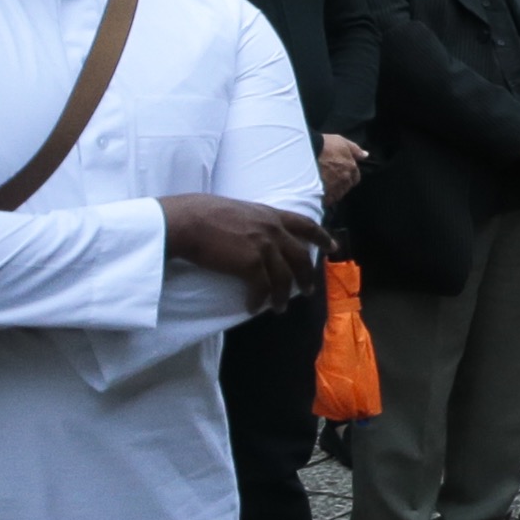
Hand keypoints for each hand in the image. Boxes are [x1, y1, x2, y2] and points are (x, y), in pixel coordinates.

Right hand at [161, 194, 321, 311]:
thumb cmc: (202, 214)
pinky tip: (253, 308)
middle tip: (308, 291)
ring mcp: (264, 247)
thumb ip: (252, 221)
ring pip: (284, 278)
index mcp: (269, 214)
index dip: (320, 236)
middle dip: (306, 276)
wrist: (187, 222)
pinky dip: (259, 301)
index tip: (332, 246)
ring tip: (279, 308)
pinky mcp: (252, 264)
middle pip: (300, 257)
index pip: (304, 224)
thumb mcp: (237, 210)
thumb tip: (253, 235)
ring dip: (282, 297)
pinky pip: (262, 289)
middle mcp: (272, 230)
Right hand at [316, 133, 362, 201]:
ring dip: (332, 191)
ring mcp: (334, 188)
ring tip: (322, 185)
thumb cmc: (323, 146)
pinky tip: (318, 192)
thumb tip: (365, 155)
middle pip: (346, 187)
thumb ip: (355, 150)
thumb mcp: (341, 142)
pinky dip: (324, 197)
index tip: (340, 173)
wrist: (305, 153)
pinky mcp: (323, 195)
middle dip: (340, 184)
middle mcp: (345, 180)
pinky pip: (327, 200)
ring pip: (337, 194)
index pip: (355, 178)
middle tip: (330, 178)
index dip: (348, 176)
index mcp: (351, 168)